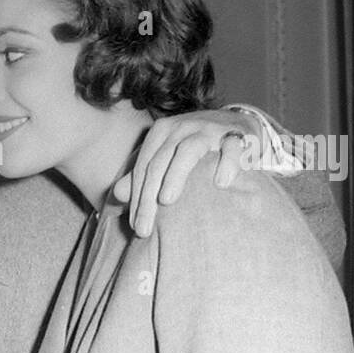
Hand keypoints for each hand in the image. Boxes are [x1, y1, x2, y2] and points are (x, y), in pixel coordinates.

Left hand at [113, 108, 262, 236]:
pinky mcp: (236, 134)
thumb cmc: (195, 147)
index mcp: (161, 132)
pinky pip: (231, 148)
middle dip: (148, 197)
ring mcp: (209, 129)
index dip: (135, 197)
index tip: (133, 226)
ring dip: (175, 176)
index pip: (143, 167)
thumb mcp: (166, 156)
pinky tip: (221, 184)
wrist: (238, 123)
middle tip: (143, 229)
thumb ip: (143, 175)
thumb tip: (116, 196)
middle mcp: (182, 127)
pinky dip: (227, 164)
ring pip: (187, 151)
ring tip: (166, 201)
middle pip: (159, 163)